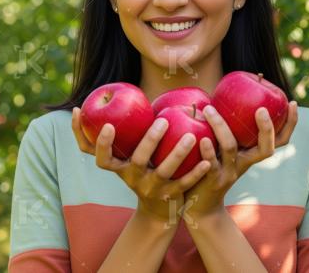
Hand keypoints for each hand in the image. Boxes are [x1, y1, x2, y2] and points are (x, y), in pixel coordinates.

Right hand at [71, 107, 211, 225]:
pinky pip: (183, 183)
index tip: (108, 124)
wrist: (157, 211)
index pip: (102, 158)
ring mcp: (151, 189)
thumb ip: (130, 133)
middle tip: (162, 121)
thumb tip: (126, 98)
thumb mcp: (131, 157)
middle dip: (150, 140)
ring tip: (192, 136)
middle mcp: (133, 178)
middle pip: (137, 160)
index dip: (102, 143)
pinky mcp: (170, 196)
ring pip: (163, 171)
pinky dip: (195, 173)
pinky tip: (206, 161)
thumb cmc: (143, 171)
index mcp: (120, 167)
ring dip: (177, 153)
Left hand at [181, 101, 298, 224]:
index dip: (290, 124)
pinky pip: (211, 164)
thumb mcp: (223, 151)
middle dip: (266, 129)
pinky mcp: (211, 180)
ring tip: (208, 108)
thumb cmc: (210, 169)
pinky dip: (207, 151)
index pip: (279, 141)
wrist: (199, 207)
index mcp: (251, 154)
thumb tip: (218, 95)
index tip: (293, 103)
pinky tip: (201, 139)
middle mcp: (244, 164)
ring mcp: (229, 173)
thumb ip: (226, 129)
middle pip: (265, 148)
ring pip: (230, 148)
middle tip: (261, 109)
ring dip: (220, 126)